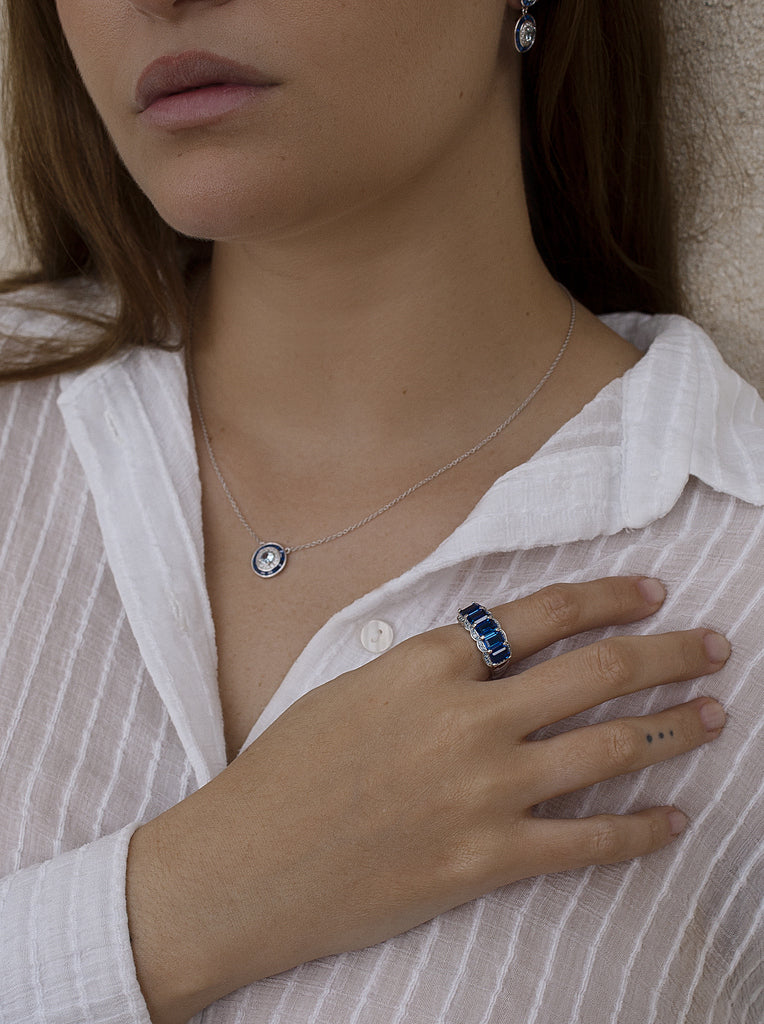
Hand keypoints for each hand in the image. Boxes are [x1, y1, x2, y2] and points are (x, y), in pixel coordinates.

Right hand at [126, 576, 728, 1023]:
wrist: (245, 863)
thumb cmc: (286, 767)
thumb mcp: (354, 685)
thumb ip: (429, 664)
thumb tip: (493, 647)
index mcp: (431, 662)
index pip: (546, 612)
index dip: (611, 597)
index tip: (652, 593)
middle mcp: (470, 716)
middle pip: (598, 670)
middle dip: (669, 652)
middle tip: (712, 646)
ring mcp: (485, 789)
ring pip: (610, 747)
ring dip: (673, 727)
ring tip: (714, 715)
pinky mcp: (487, 859)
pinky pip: (588, 841)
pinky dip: (641, 830)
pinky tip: (673, 820)